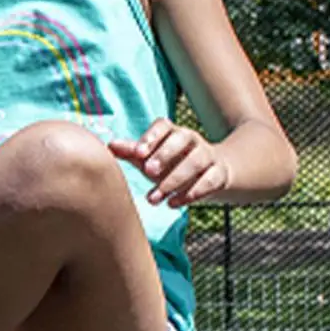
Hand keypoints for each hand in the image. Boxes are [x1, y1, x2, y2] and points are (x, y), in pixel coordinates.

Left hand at [111, 120, 228, 207]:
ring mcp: (208, 156)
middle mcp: (192, 140)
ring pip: (196, 161)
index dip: (151, 137)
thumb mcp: (151, 159)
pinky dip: (192, 193)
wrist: (208, 175)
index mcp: (173, 132)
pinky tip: (173, 203)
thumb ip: (133, 152)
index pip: (164, 126)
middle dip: (165, 155)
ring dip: (175, 180)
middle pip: (183, 139)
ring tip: (154, 198)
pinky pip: (210, 180)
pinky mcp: (219, 174)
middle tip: (148, 172)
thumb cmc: (171, 165)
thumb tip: (110, 145)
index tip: (138, 153)